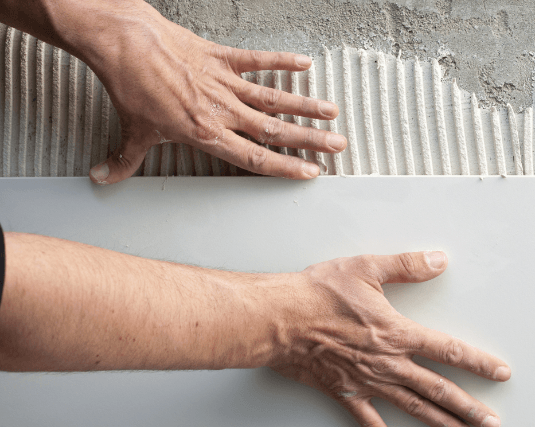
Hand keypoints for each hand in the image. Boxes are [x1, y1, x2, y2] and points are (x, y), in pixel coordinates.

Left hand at [79, 1, 345, 183]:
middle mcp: (223, 110)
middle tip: (338, 145)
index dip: (285, 167)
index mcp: (206, 133)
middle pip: (275, 130)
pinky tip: (304, 63)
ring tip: (332, 112)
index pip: (255, 157)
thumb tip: (102, 178)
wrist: (126, 45)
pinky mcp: (221, 57)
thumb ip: (123, 160)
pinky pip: (256, 60)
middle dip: (310, 140)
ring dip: (305, 106)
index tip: (310, 172)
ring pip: (273, 98)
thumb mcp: (131, 131)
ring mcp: (225, 83)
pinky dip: (280, 61)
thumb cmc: (131, 88)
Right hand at [267, 252, 511, 426]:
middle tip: (492, 423)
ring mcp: (369, 382)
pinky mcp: (346, 394)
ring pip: (414, 408)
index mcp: (397, 332)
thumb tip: (439, 259)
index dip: (478, 363)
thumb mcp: (366, 268)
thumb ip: (407, 266)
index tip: (501, 374)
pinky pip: (371, 423)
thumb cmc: (317, 293)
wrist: (278, 319)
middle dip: (469, 407)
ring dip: (443, 424)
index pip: (449, 350)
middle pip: (438, 389)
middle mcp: (388, 363)